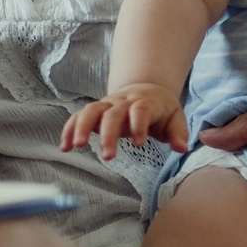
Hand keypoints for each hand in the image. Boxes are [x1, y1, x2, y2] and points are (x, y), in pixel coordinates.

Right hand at [58, 83, 188, 159]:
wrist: (146, 89)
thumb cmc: (161, 109)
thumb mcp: (176, 118)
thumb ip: (178, 133)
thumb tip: (181, 148)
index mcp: (145, 102)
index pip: (140, 110)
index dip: (138, 124)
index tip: (139, 143)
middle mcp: (123, 102)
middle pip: (112, 113)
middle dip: (108, 134)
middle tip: (107, 157)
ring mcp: (107, 105)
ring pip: (91, 110)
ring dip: (82, 127)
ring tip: (77, 146)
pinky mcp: (95, 111)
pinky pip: (79, 116)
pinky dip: (69, 129)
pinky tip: (64, 146)